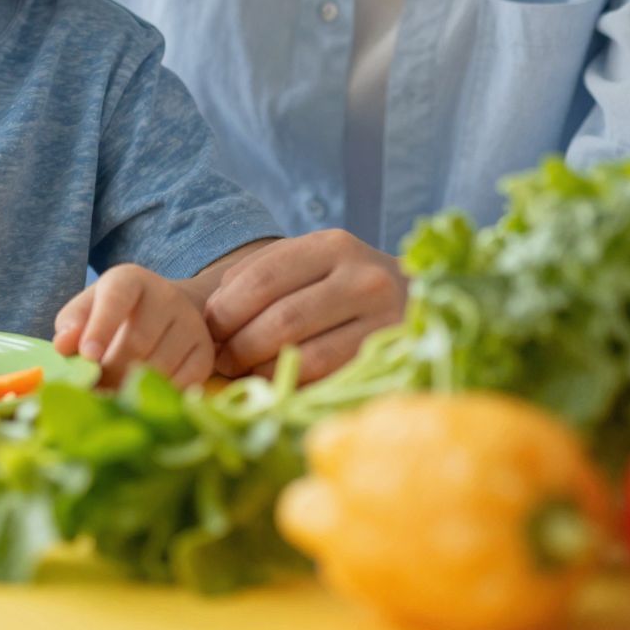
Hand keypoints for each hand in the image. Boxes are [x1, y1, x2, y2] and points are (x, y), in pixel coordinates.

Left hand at [52, 266, 214, 388]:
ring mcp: (191, 323)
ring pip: (159, 366)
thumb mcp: (89, 308)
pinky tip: (142, 398)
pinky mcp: (205, 351)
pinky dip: (159, 396)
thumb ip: (72, 324)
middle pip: (137, 342)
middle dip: (110, 373)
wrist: (165, 312)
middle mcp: (166, 296)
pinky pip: (183, 382)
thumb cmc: (115, 313)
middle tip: (92, 392)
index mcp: (130, 279)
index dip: (101, 327)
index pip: (116, 298)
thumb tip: (62, 347)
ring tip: (112, 397)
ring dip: (131, 389)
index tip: (87, 356)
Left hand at [203, 229, 406, 383]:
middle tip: (222, 360)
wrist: (419, 300)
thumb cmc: (344, 284)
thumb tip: (213, 315)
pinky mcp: (391, 356)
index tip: (210, 331)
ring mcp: (384, 319)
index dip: (225, 311)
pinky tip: (280, 382)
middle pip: (282, 320)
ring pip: (305, 354)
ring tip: (246, 373)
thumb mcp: (308, 263)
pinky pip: (329, 378)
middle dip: (240, 346)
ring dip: (263, 370)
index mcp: (332, 246)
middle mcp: (363, 278)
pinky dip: (294, 384)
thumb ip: (260, 276)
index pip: (262, 278)